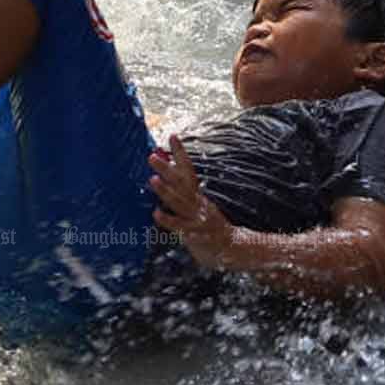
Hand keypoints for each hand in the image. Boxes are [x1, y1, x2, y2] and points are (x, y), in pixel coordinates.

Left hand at [148, 134, 237, 270]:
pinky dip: (170, 221)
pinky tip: (156, 214)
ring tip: (152, 180)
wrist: (233, 248)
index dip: (180, 153)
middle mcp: (198, 203)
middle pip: (181, 183)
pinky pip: (181, 227)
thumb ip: (181, 192)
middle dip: (166, 169)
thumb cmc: (207, 226)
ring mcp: (198, 218)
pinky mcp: (197, 234)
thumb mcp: (196, 206)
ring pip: (180, 202)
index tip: (172, 135)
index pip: (188, 170)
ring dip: (166, 191)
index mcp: (197, 195)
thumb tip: (163, 175)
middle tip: (151, 157)